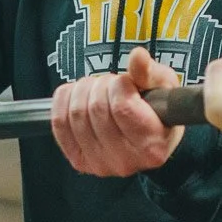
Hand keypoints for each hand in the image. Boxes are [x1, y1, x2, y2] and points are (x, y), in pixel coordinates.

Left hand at [50, 46, 184, 176]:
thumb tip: (137, 56)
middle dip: (101, 85)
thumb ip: (150, 72)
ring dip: (83, 90)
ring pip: (76, 114)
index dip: (120, 85)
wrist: (145, 138)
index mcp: (151, 147)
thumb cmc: (157, 111)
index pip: (122, 107)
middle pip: (96, 108)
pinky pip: (58, 123)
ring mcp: (99, 165)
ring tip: (98, 90)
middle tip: (112, 84)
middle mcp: (125, 162)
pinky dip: (64, 101)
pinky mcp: (79, 161)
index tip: (126, 83)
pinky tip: (78, 96)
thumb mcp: (163, 87)